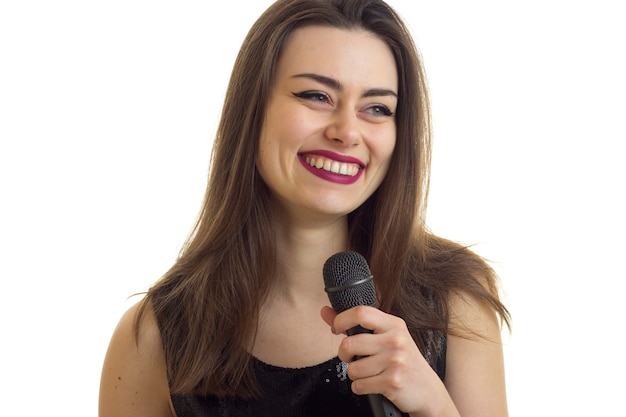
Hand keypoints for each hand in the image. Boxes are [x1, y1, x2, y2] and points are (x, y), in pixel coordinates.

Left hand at [320, 305, 445, 414]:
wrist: (428, 391)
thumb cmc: (404, 361)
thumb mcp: (386, 337)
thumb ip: (355, 324)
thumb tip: (326, 311)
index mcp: (394, 324)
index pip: (361, 312)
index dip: (341, 320)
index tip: (337, 328)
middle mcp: (395, 340)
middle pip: (350, 343)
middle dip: (343, 354)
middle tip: (350, 357)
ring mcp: (395, 361)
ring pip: (352, 368)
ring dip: (355, 374)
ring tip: (368, 372)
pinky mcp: (392, 382)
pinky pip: (359, 385)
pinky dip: (361, 387)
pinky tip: (373, 383)